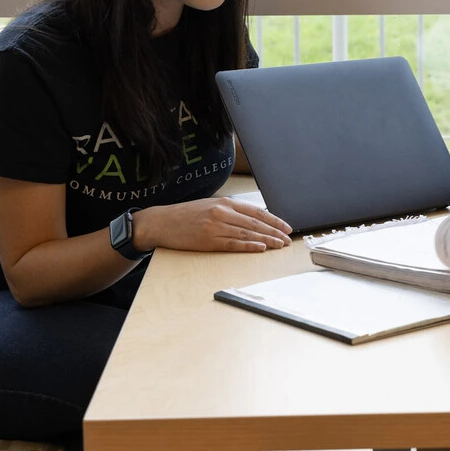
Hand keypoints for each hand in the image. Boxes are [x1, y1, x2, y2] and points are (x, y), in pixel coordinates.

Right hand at [132, 197, 291, 252]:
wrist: (161, 222)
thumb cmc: (186, 215)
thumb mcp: (210, 205)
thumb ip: (230, 211)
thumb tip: (253, 219)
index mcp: (224, 202)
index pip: (256, 211)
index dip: (274, 220)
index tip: (286, 227)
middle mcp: (222, 212)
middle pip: (255, 223)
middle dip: (275, 231)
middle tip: (288, 239)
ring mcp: (215, 226)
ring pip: (247, 233)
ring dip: (267, 240)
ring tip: (279, 245)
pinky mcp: (208, 240)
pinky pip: (233, 244)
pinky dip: (249, 246)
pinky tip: (261, 248)